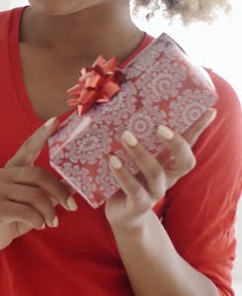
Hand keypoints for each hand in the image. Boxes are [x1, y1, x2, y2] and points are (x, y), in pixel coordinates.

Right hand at [0, 117, 77, 253]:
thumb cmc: (16, 214)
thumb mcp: (37, 201)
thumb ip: (52, 190)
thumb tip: (75, 183)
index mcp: (15, 167)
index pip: (29, 146)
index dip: (42, 134)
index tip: (56, 120)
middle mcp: (5, 174)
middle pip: (39, 175)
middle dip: (59, 192)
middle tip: (72, 207)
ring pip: (36, 196)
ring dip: (49, 212)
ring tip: (52, 222)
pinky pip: (26, 212)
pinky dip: (38, 221)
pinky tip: (39, 225)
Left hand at [104, 108, 217, 230]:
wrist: (120, 213)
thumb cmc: (128, 176)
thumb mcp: (134, 157)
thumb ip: (136, 138)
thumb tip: (125, 108)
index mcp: (169, 163)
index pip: (188, 143)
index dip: (198, 129)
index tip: (208, 111)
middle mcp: (167, 176)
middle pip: (184, 161)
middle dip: (176, 143)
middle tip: (160, 127)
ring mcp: (154, 192)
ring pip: (155, 173)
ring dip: (140, 153)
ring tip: (125, 135)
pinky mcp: (138, 204)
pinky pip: (134, 190)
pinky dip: (123, 174)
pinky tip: (113, 160)